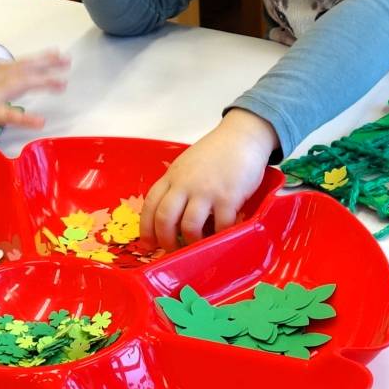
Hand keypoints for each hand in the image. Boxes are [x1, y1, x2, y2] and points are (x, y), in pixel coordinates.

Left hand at [144, 109, 278, 247]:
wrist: (242, 136)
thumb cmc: (216, 152)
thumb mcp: (187, 165)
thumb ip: (178, 186)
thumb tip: (172, 218)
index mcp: (172, 176)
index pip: (150, 205)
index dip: (146, 229)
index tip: (148, 245)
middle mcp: (185, 184)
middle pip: (164, 219)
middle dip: (165, 241)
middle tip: (172, 251)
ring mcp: (206, 191)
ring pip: (189, 226)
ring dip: (192, 242)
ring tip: (198, 245)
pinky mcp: (228, 197)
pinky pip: (220, 226)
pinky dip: (219, 236)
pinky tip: (221, 235)